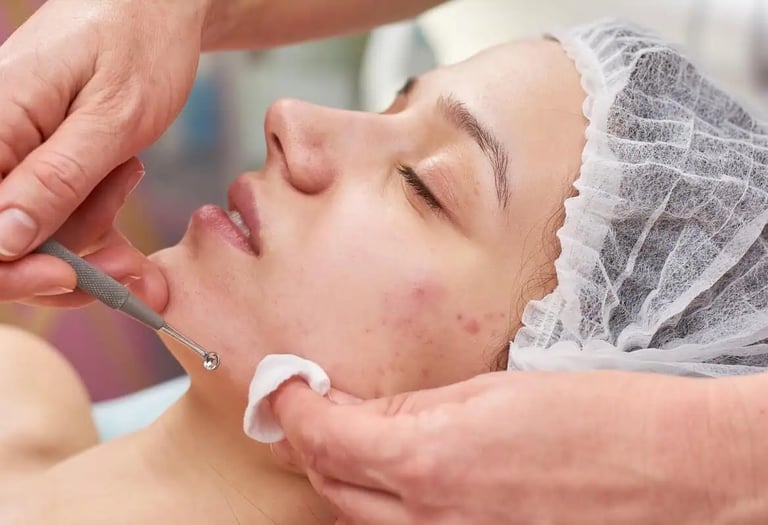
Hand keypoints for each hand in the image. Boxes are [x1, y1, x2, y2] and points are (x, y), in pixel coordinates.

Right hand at [0, 0, 205, 302]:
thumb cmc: (136, 43)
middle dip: (65, 262)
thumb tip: (1, 242)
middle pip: (1, 243)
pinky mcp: (36, 160)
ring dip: (88, 234)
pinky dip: (93, 218)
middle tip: (129, 256)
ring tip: (130, 174)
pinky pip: (52, 211)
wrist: (154, 5)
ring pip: (32, 234)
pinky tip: (123, 180)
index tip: (72, 279)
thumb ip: (55, 180)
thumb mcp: (109, 117)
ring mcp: (10, 154)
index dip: (11, 272)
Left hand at [270, 371, 726, 524]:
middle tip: (306, 404)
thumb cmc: (598, 418)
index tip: (283, 384)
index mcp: (428, 461)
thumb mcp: (494, 391)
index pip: (322, 437)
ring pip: (357, 517)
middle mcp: (427, 521)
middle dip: (307, 441)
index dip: (292, 405)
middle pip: (329, 483)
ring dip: (337, 476)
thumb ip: (415, 407)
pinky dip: (376, 506)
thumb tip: (360, 407)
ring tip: (339, 435)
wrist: (675, 473)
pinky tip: (388, 476)